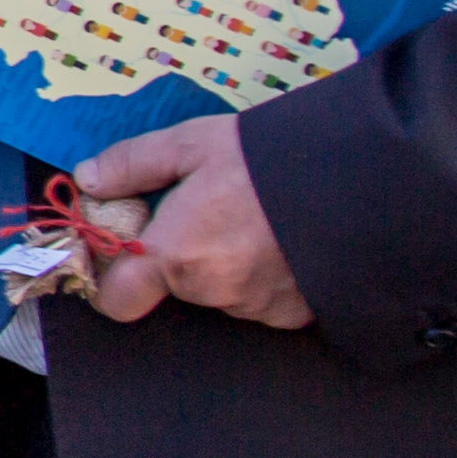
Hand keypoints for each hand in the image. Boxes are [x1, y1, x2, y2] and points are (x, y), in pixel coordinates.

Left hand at [66, 114, 313, 330]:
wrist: (366, 178)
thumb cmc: (273, 158)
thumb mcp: (192, 143)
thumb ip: (132, 164)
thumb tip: (89, 180)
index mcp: (176, 255)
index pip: (115, 299)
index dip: (110, 276)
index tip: (118, 246)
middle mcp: (214, 292)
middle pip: (172, 285)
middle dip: (177, 253)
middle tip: (204, 208)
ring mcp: (259, 307)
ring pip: (220, 290)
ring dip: (224, 261)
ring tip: (251, 215)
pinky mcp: (297, 314)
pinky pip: (262, 298)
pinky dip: (263, 273)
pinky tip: (280, 236)